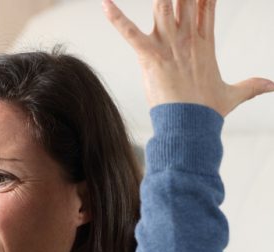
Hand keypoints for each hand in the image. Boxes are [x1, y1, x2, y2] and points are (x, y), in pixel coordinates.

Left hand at [103, 0, 273, 115]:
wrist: (191, 127)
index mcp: (203, 44)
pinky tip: (106, 4)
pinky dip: (116, 19)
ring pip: (161, 8)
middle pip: (184, 1)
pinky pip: (129, 33)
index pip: (206, 8)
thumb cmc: (207, 112)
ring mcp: (168, 47)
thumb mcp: (233, 95)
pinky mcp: (150, 56)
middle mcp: (185, 40)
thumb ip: (252, 86)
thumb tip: (273, 86)